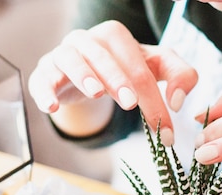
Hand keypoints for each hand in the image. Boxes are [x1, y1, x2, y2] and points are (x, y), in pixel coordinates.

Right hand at [28, 20, 197, 144]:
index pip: (137, 67)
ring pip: (71, 60)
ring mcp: (62, 54)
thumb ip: (180, 76)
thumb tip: (177, 101)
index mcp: (114, 36)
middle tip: (131, 102)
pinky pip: (41, 79)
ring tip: (96, 93)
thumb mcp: (154, 70)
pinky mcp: (43, 73)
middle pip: (103, 57)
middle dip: (118, 79)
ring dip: (83, 76)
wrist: (84, 78)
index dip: (153, 99)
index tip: (165, 132)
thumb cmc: (121, 71)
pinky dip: (45, 91)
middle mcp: (86, 40)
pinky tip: (52, 106)